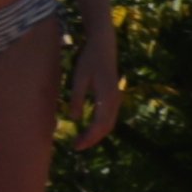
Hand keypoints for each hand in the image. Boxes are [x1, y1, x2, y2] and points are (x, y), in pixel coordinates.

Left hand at [62, 18, 124, 156]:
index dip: (88, 138)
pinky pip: (109, 117)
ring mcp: (117, 99)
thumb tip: (75, 119)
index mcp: (107, 96)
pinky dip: (100, 127)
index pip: (99, 125)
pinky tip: (89, 129)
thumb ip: (77, 98)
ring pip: (109, 124)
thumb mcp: (78, 78)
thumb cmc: (89, 59)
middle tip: (76, 147)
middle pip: (106, 128)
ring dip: (96, 134)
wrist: (104, 44)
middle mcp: (115, 100)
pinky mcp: (114, 97)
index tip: (75, 146)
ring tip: (81, 140)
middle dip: (92, 139)